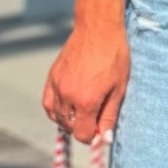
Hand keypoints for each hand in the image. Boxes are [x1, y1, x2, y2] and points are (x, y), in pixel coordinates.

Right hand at [42, 19, 130, 142]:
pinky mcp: (52, 77)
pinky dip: (56, 111)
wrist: (98, 28)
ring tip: (84, 112)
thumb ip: (110, 115)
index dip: (93, 137)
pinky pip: (48, 103)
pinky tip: (67, 108)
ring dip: (70, 120)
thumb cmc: (114, 56)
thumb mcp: (119, 88)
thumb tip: (105, 138)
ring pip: (57, 117)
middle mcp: (67, 96)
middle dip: (83, 128)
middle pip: (70, 127)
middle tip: (96, 118)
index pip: (82, 135)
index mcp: (86, 101)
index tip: (100, 130)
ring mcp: (57, 86)